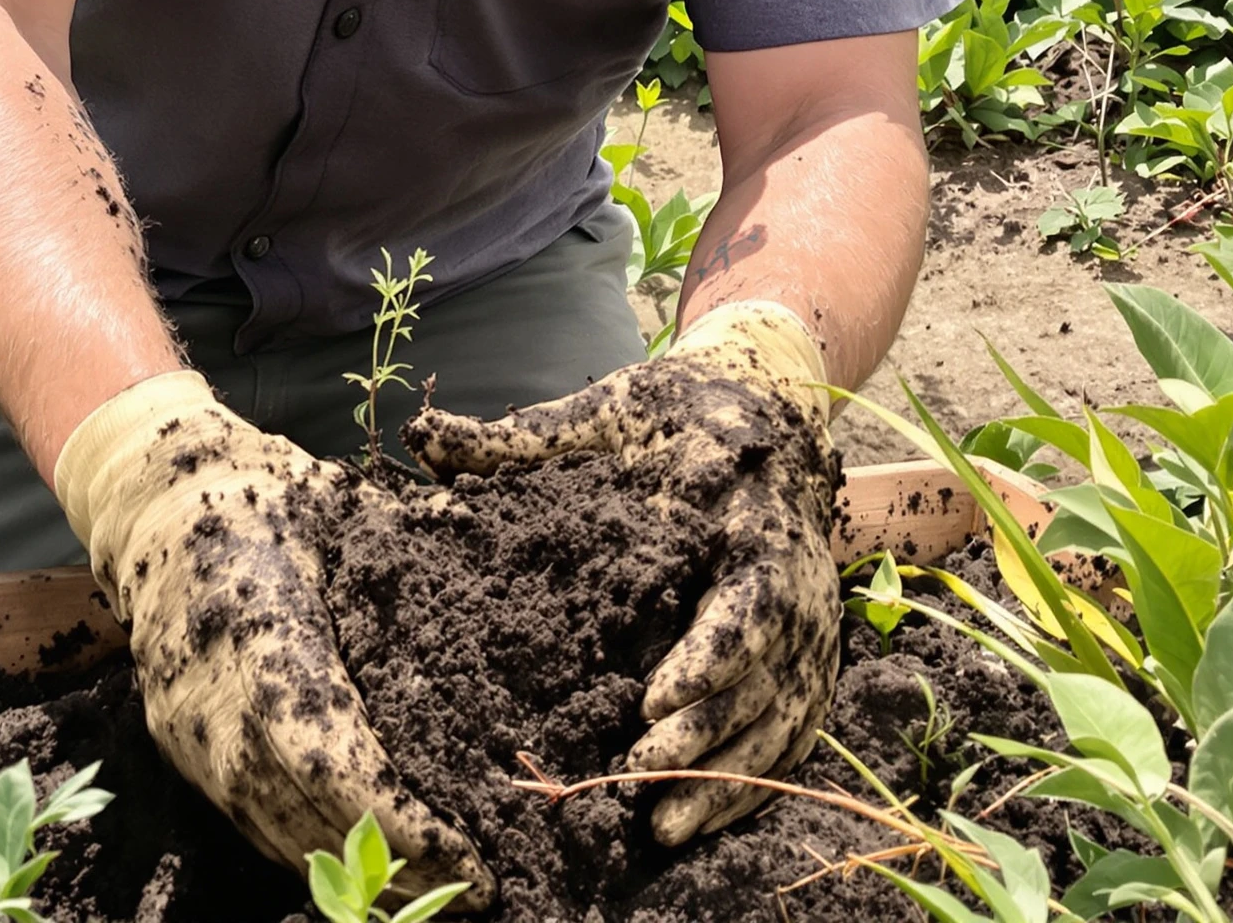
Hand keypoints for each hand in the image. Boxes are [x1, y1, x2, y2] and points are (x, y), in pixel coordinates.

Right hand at [55, 371, 491, 905]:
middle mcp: (214, 703)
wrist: (150, 505)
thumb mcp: (333, 497)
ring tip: (437, 890)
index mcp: (259, 634)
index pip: (328, 760)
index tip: (466, 853)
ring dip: (357, 875)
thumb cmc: (256, 497)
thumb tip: (476, 525)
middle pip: (306, 820)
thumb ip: (406, 524)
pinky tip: (369, 863)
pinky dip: (313, 852)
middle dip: (393, 869)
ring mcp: (189, 736)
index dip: (396, 821)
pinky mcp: (181, 751)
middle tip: (476, 891)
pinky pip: (252, 822)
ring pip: (277, 837)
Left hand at [404, 301, 839, 844]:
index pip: (747, 605)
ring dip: (724, 781)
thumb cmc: (679, 413)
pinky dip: (749, 783)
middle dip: (701, 739)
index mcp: (751, 523)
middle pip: (763, 681)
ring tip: (656, 824)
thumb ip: (525, 435)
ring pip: (780, 722)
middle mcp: (794, 583)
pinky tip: (695, 818)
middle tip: (632, 777)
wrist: (768, 408)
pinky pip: (790, 735)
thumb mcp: (608, 410)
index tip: (650, 703)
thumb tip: (423, 438)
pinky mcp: (809, 659)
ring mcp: (810, 629)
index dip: (707, 660)